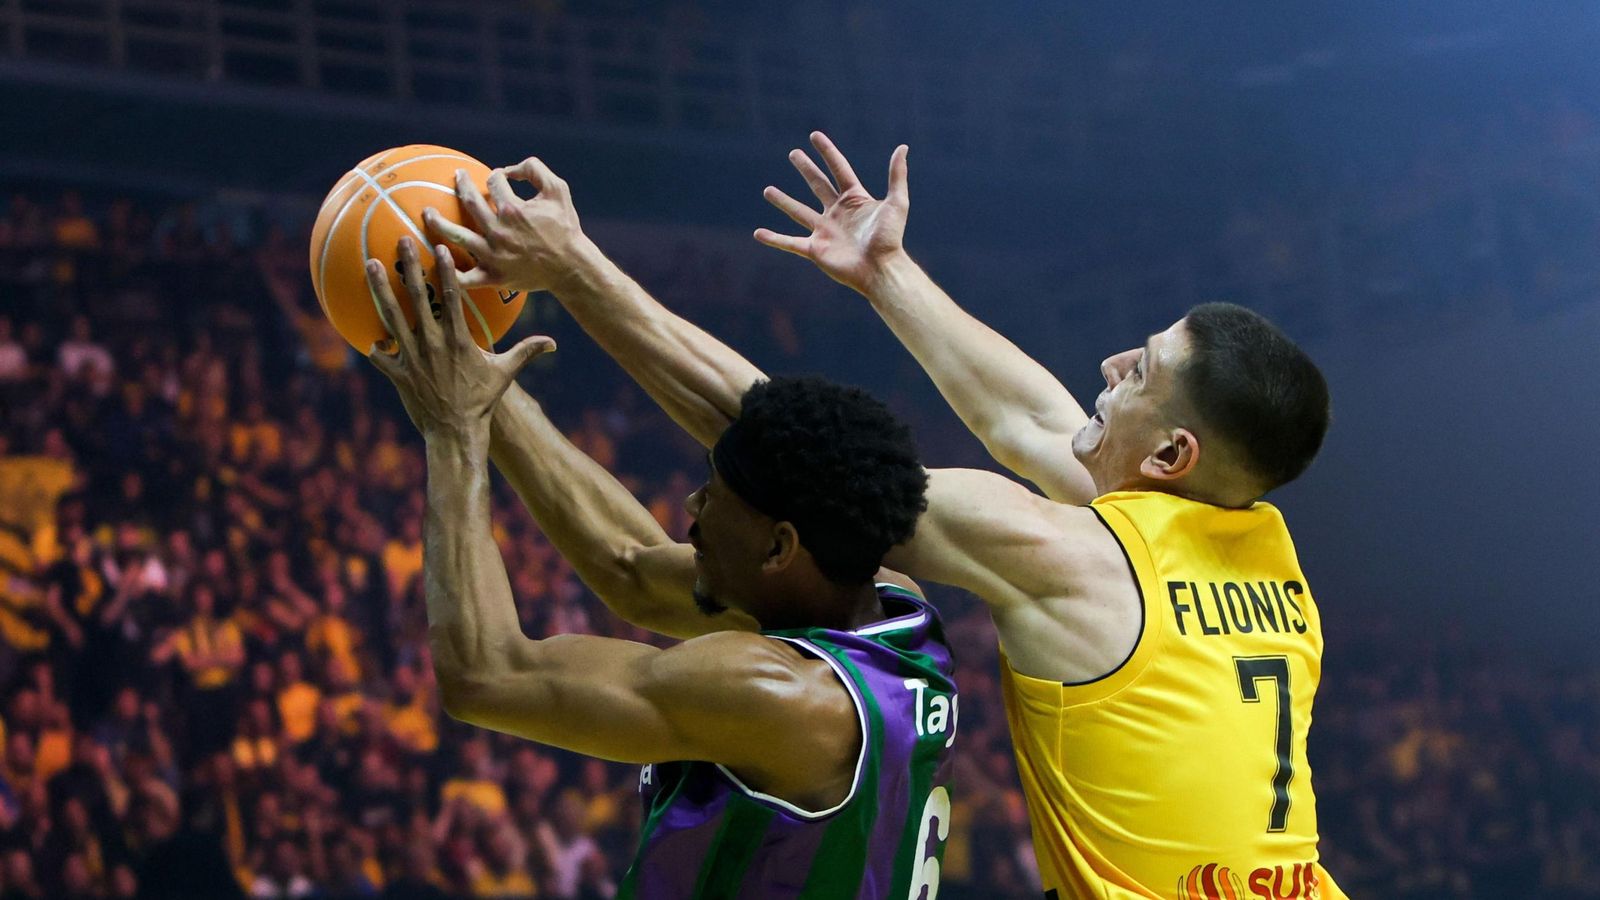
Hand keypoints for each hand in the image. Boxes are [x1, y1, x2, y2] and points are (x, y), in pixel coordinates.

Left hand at [365, 237, 555, 440]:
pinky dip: (374, 344)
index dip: (446, 270)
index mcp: (458, 339)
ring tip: (372, 264)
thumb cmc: (482, 402)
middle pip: (418, 297)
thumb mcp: (505, 374)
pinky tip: (370, 336)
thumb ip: (525, 352)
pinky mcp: (397, 374)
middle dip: (410, 266)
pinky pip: (380, 354)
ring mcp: (412, 357)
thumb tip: (553, 343)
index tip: (440, 248)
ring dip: (380, 289)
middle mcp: (432, 343)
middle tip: (402, 241)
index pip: (452, 297)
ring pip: (392, 316)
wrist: (456, 432)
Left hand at [423, 159, 591, 294]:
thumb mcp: (558, 191)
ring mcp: (493, 255)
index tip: (497, 180)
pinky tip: (437, 261)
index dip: (495, 177)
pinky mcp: (493, 276)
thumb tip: (510, 168)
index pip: (494, 184)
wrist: (571, 267)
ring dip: (438, 223)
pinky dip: (449, 272)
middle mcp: (499, 231)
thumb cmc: (566, 228)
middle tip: (456, 178)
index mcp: (513, 209)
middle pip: (470, 202)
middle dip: (460, 185)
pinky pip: (465, 278)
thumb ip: (535, 170)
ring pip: (458, 237)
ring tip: (427, 213)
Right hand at [755, 131, 909, 294]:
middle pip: (817, 185)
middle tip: (793, 154)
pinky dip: (774, 239)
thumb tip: (903, 147)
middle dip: (806, 169)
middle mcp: (837, 213)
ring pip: (798, 211)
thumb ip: (897, 175)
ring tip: (767, 190)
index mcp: (854, 199)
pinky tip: (758, 233)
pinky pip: (790, 243)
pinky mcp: (815, 250)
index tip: (814, 136)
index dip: (827, 152)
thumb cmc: (890, 239)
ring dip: (783, 201)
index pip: (838, 169)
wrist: (881, 269)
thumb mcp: (897, 203)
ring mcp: (824, 231)